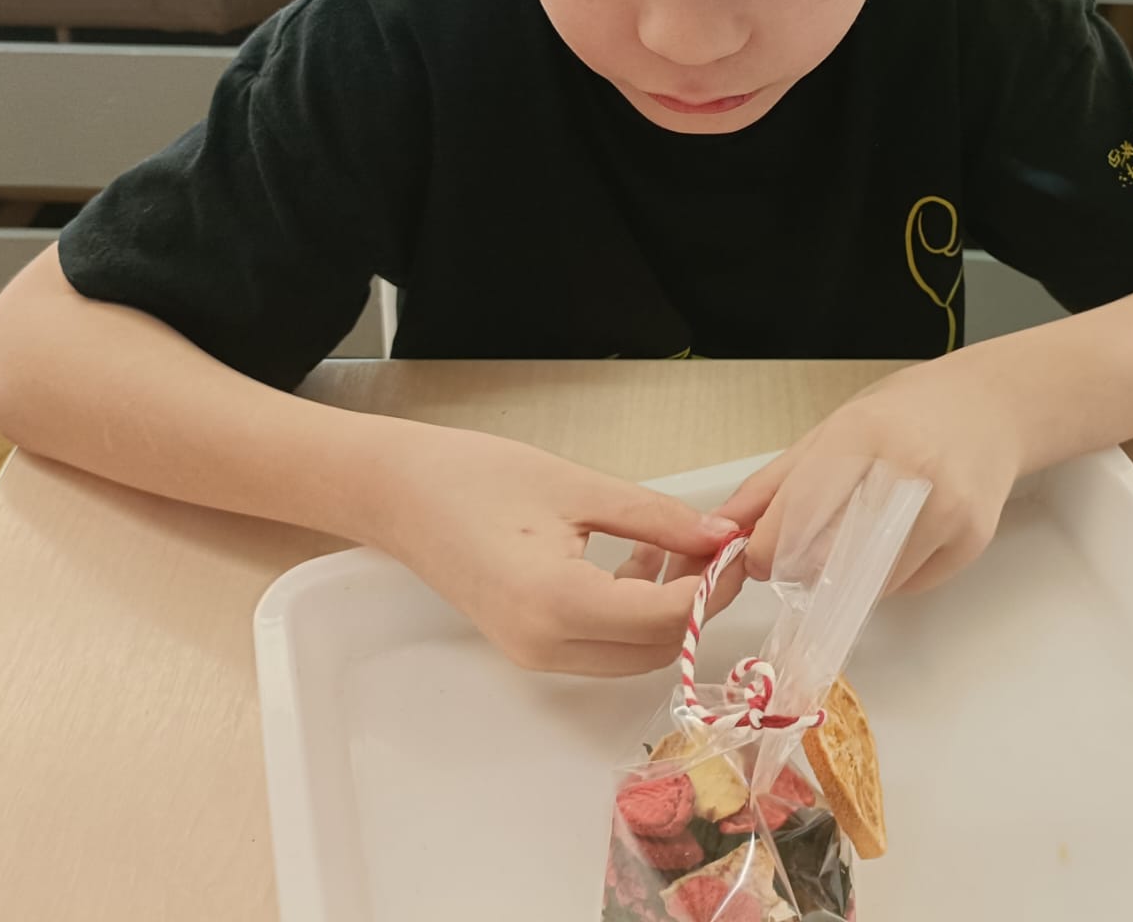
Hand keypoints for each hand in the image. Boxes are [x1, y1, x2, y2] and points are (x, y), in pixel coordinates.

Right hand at [372, 424, 736, 676]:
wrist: (397, 493)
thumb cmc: (475, 477)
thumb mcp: (579, 487)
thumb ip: (657, 516)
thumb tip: (722, 535)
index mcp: (558, 605)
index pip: (667, 618)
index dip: (714, 586)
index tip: (735, 545)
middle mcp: (546, 646)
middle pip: (657, 648)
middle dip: (698, 601)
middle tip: (716, 545)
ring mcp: (535, 654)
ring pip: (634, 652)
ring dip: (667, 607)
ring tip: (676, 542)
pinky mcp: (529, 646)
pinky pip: (603, 644)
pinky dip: (634, 610)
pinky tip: (637, 557)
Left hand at [715, 357, 1024, 594]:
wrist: (990, 408)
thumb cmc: (904, 415)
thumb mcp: (833, 430)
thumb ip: (775, 484)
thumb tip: (722, 530)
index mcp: (862, 436)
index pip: (798, 515)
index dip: (767, 549)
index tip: (759, 558)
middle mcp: (908, 472)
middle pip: (830, 557)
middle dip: (802, 568)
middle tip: (799, 557)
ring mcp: (946, 510)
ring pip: (868, 583)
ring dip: (846, 577)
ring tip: (855, 538)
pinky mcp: (970, 542)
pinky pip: (907, 585)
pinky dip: (888, 577)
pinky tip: (897, 539)